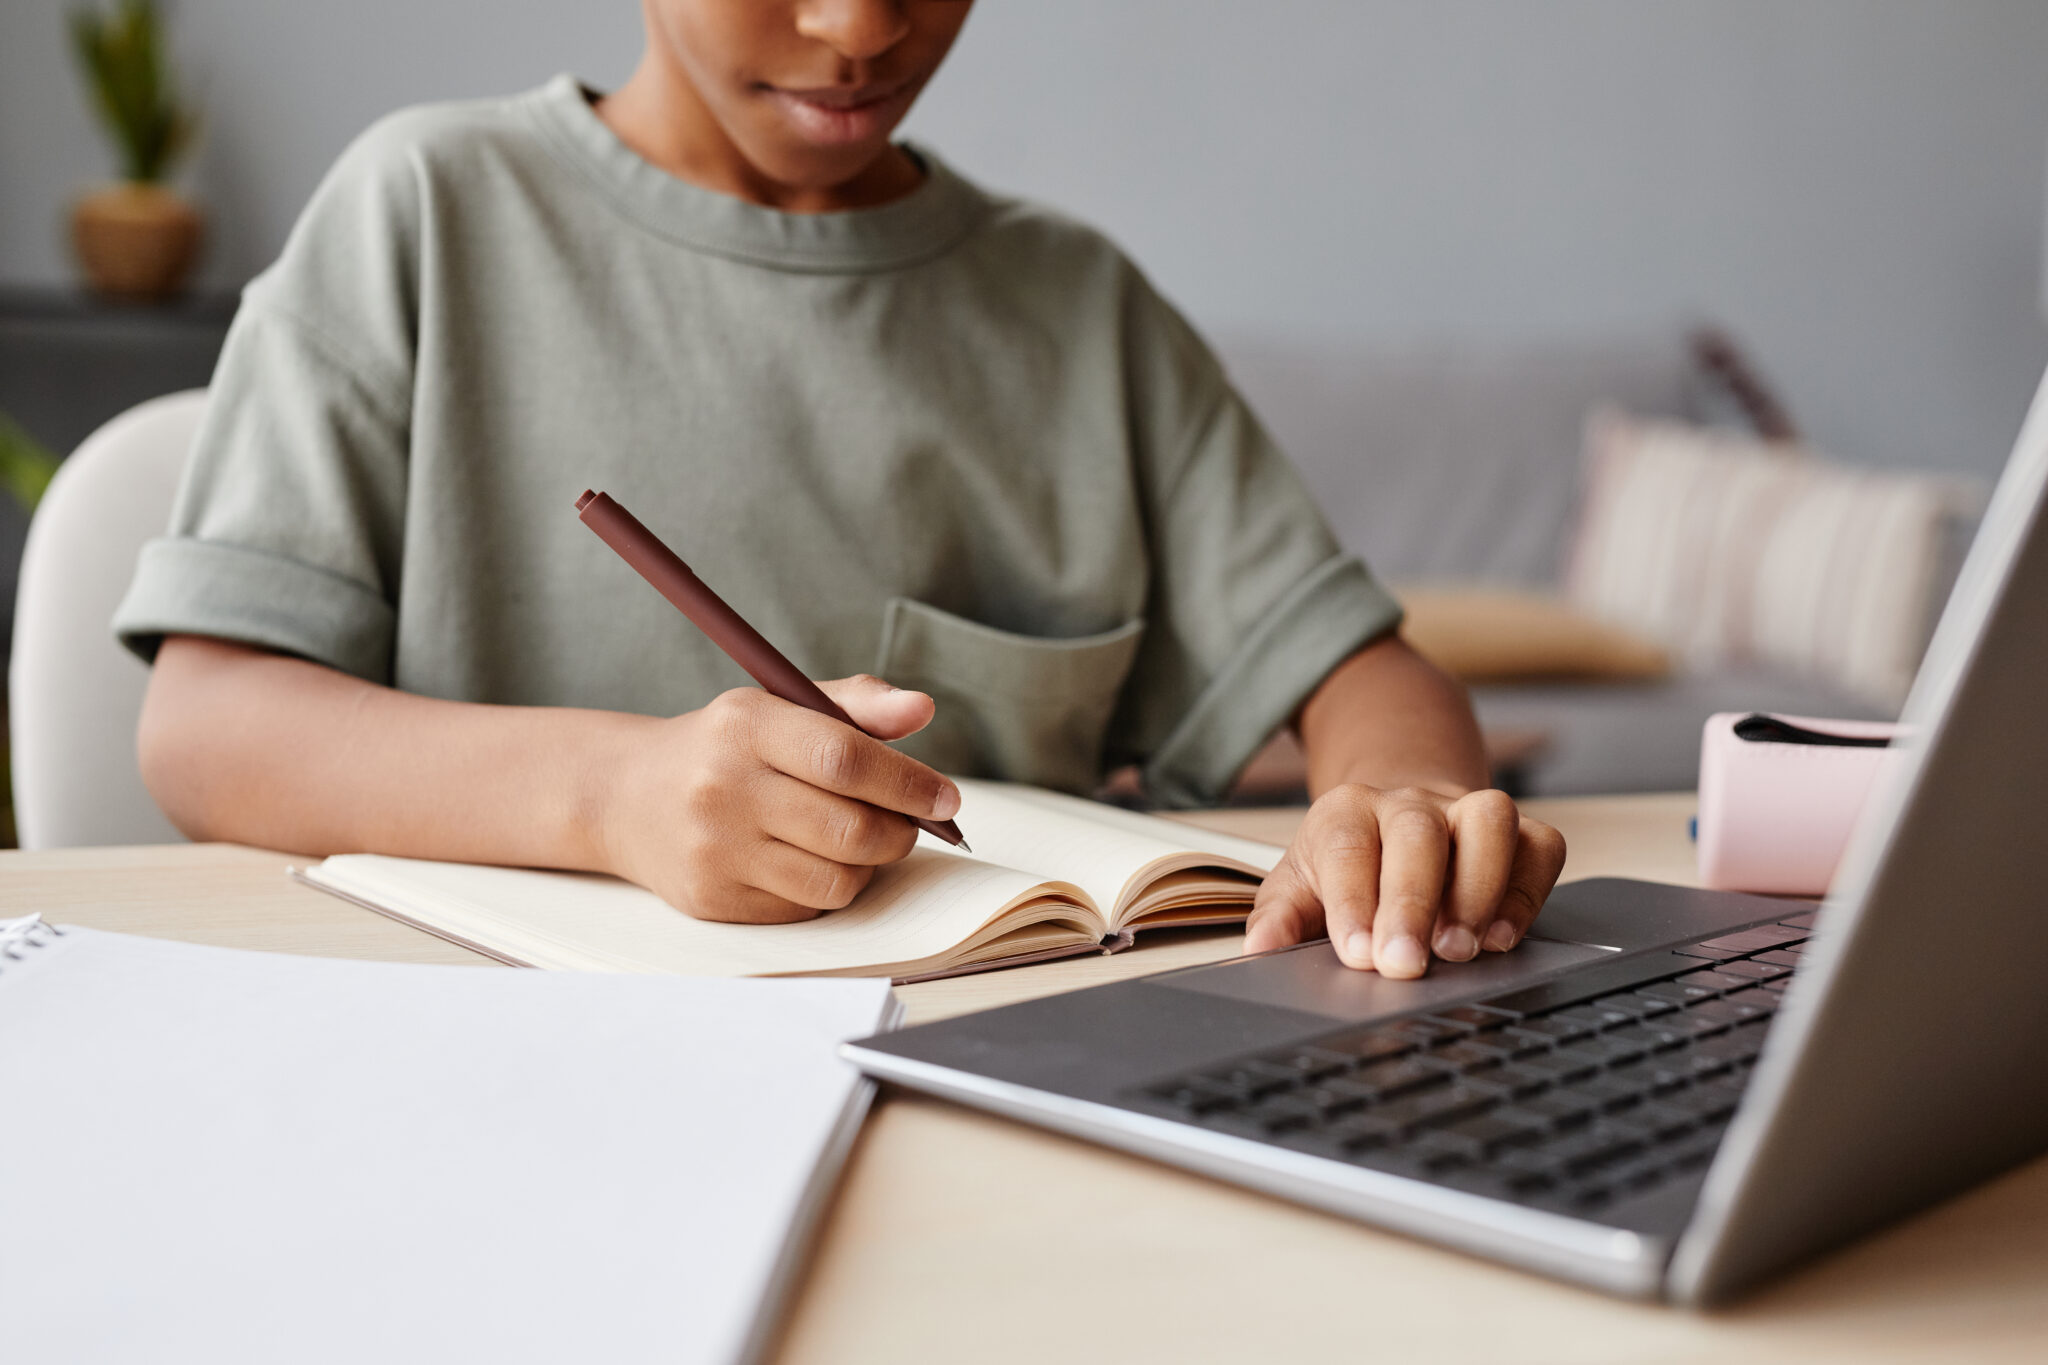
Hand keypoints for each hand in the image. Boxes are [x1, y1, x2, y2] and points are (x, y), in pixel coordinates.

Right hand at [597, 675, 958, 922]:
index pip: (845, 757)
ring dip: (868, 865)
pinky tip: (811, 861)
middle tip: (909, 824)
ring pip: (836, 878)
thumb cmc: (727, 747)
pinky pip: (806, 908)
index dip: (908, 783)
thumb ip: (855, 706)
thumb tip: (922, 708)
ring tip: (859, 841)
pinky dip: (827, 888)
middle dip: (899, 831)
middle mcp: (723, 786)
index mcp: (747, 724)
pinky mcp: (711, 900)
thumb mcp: (780, 706)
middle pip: (850, 827)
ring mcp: (714, 850)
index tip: (947, 798)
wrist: (628, 796)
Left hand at [1243, 784, 1566, 977]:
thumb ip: (1278, 919)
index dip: (1354, 901)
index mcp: (1346, 812)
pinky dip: (1527, 892)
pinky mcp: (1521, 833)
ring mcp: (1469, 812)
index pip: (1348, 847)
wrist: (1397, 817)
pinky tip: (1503, 937)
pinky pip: (1540, 846)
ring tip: (1458, 950)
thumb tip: (1260, 951)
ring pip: (1489, 823)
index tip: (1359, 955)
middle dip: (1412, 902)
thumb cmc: (1347, 865)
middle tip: (1405, 964)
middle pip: (1417, 834)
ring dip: (1478, 889)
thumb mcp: (1298, 888)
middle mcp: (1410, 804)